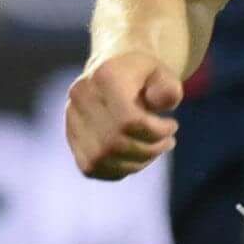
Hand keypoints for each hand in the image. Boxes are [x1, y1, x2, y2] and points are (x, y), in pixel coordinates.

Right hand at [64, 53, 183, 178]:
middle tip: (168, 142)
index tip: (172, 126)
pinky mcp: (72, 141)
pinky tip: (138, 156)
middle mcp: (80, 96)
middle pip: (115, 141)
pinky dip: (121, 169)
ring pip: (104, 158)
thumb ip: (168, 87)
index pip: (128, 119)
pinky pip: (95, 168)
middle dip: (150, 148)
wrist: (115, 74)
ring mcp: (71, 120)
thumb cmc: (144, 77)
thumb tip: (162, 102)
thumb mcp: (163, 74)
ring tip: (157, 148)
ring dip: (138, 161)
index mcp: (104, 76)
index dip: (155, 132)